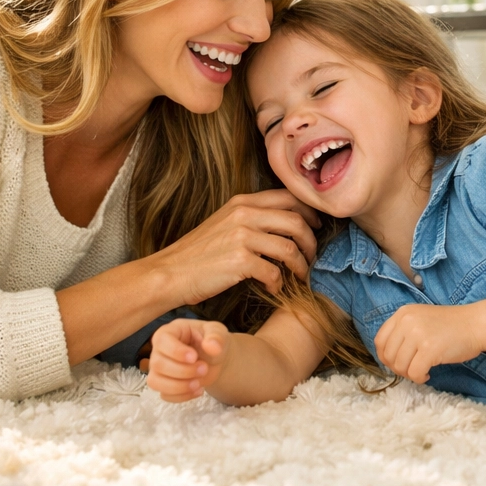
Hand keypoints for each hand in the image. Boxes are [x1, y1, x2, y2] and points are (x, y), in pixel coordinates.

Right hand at [146, 319, 229, 401]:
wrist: (214, 359)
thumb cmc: (211, 340)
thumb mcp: (218, 332)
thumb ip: (216, 336)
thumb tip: (211, 346)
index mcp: (169, 332)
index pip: (161, 340)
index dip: (176, 351)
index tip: (194, 357)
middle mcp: (159, 350)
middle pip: (158, 364)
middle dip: (183, 371)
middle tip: (204, 369)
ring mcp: (158, 369)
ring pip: (156, 382)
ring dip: (179, 386)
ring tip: (199, 383)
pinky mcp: (163, 385)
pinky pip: (165, 395)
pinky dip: (182, 396)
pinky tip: (198, 390)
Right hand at [153, 190, 319, 305]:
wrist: (169, 273)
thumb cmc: (198, 253)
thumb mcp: (224, 222)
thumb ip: (251, 217)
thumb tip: (284, 223)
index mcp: (242, 202)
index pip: (288, 197)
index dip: (309, 211)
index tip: (316, 226)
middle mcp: (244, 214)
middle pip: (296, 221)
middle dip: (311, 240)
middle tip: (313, 256)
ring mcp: (242, 237)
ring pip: (290, 247)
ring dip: (301, 265)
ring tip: (300, 275)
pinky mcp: (240, 261)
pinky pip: (274, 272)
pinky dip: (280, 283)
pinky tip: (275, 288)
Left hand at [374, 304, 481, 382]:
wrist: (475, 324)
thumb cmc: (450, 325)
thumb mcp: (421, 319)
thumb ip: (403, 332)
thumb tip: (388, 357)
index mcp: (403, 313)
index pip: (380, 340)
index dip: (385, 357)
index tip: (397, 363)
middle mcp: (407, 321)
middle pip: (388, 355)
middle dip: (398, 368)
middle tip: (412, 370)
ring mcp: (418, 334)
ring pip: (400, 366)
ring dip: (409, 374)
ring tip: (421, 371)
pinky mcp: (429, 349)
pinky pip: (414, 373)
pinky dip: (419, 378)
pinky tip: (428, 374)